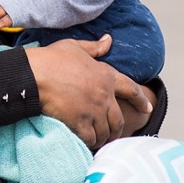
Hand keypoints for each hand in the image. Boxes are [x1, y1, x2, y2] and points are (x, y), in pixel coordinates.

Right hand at [24, 35, 151, 149]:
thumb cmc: (52, 59)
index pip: (132, 89)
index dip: (141, 100)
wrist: (35, 74)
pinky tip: (85, 141)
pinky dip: (90, 142)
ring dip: (102, 137)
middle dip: (117, 129)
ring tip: (97, 139)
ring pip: (106, 132)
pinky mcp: (82, 123)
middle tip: (113, 134)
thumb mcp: (74, 47)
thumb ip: (94, 47)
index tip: (148, 108)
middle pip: (119, 119)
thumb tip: (108, 40)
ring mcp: (94, 111)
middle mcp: (104, 95)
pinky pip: (91, 139)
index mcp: (106, 76)